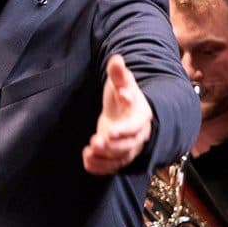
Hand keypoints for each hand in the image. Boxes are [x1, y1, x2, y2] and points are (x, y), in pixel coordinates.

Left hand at [81, 53, 153, 175]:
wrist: (126, 109)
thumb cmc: (123, 93)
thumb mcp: (121, 81)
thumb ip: (119, 73)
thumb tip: (116, 59)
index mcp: (141, 115)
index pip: (136, 126)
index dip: (125, 131)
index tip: (110, 132)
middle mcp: (138, 134)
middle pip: (129, 145)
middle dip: (112, 146)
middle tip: (95, 143)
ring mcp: (129, 146)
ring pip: (121, 157)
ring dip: (105, 158)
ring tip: (88, 152)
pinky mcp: (118, 155)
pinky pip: (112, 166)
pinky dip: (100, 167)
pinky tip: (86, 162)